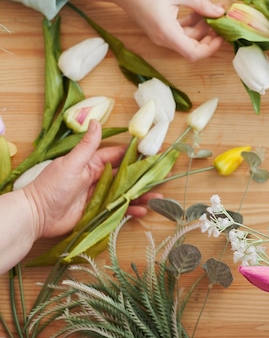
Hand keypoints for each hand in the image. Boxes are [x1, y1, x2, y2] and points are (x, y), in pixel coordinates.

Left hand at [22, 120, 160, 239]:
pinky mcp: (98, 211)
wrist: (37, 215)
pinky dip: (131, 210)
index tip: (153, 151)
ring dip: (142, 195)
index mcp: (91, 164)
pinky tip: (144, 211)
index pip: (118, 156)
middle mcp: (98, 178)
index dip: (135, 153)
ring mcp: (99, 196)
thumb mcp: (71, 163)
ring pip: (125, 193)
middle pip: (126, 176)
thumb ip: (87, 146)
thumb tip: (96, 121)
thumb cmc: (51, 187)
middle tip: (163, 176)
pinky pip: (119, 209)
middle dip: (144, 176)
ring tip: (158, 197)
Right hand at [111, 0, 224, 61]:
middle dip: (208, 35)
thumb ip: (200, 4)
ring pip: (187, 39)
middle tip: (219, 20)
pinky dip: (191, 24)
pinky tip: (197, 10)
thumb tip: (220, 12)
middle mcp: (164, 39)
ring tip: (209, 10)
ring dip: (201, 28)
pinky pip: (180, 33)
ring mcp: (161, 36)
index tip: (220, 35)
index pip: (193, 53)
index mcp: (167, 33)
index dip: (210, 48)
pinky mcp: (160, 31)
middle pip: (192, 47)